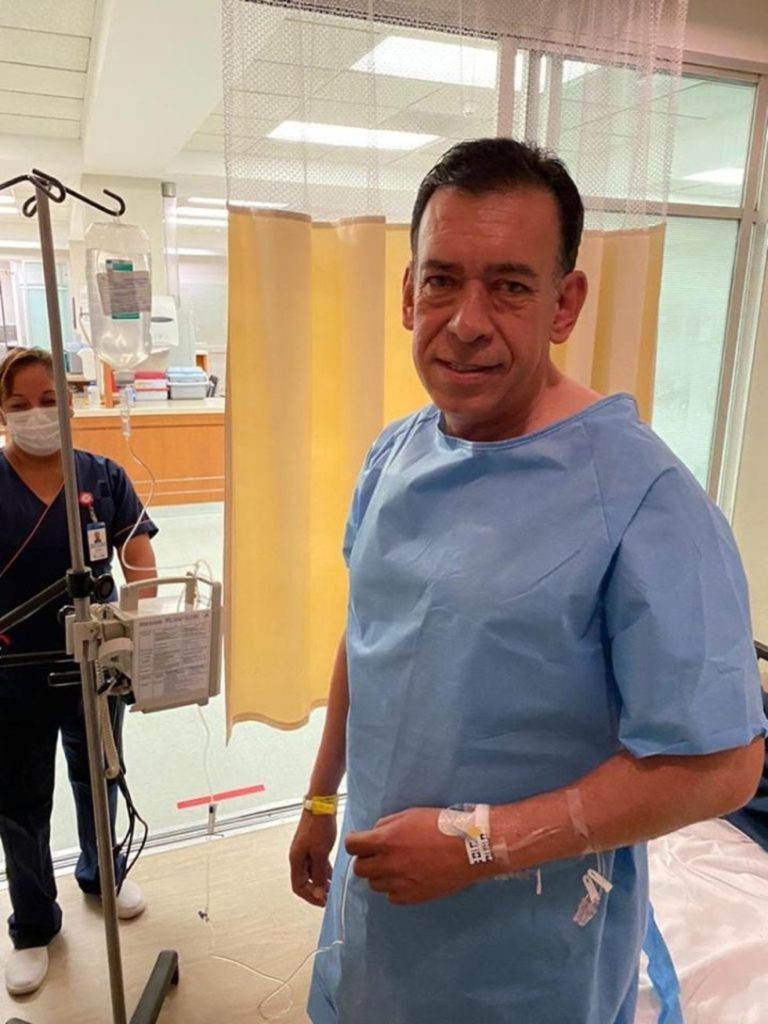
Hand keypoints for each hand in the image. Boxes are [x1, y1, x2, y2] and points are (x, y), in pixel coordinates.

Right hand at [289, 811, 336, 906]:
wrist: (321, 805)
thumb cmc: (319, 826)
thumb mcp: (320, 854)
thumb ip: (319, 875)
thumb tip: (318, 893)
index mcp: (296, 860)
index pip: (298, 886)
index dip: (310, 897)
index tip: (323, 902)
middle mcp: (298, 856)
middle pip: (303, 881)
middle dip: (315, 891)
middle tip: (328, 897)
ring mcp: (304, 850)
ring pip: (310, 872)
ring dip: (320, 881)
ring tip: (332, 888)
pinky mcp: (312, 844)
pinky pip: (315, 863)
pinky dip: (322, 871)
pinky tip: (332, 874)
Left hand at [346, 807, 482, 904]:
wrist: (470, 848)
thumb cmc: (441, 825)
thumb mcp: (410, 814)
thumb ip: (386, 825)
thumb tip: (373, 835)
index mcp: (385, 841)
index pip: (351, 846)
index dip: (355, 843)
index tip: (362, 842)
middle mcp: (388, 864)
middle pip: (359, 869)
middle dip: (367, 860)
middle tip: (381, 855)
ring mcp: (399, 884)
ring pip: (375, 885)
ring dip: (382, 875)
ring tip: (399, 866)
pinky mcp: (412, 898)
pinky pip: (392, 897)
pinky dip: (396, 888)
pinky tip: (409, 878)